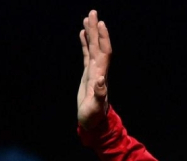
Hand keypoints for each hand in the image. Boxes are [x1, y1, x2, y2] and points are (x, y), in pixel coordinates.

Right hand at [78, 10, 111, 128]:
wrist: (93, 122)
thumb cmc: (94, 117)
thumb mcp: (96, 107)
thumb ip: (100, 94)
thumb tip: (101, 80)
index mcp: (101, 75)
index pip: (104, 52)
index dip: (103, 38)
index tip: (100, 23)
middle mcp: (99, 70)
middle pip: (98, 45)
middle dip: (96, 29)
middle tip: (93, 11)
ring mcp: (93, 71)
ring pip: (92, 47)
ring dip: (91, 33)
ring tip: (87, 17)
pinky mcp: (87, 74)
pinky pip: (86, 54)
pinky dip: (85, 43)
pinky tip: (82, 33)